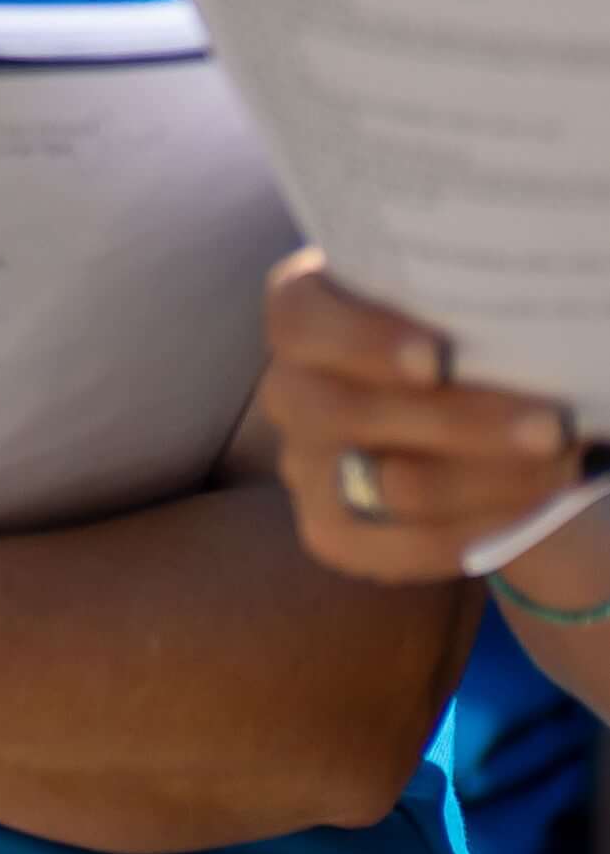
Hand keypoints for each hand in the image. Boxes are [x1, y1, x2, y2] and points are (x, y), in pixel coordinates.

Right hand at [257, 250, 590, 584]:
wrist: (467, 424)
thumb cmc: (461, 340)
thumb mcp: (452, 311)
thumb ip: (461, 311)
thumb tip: (521, 332)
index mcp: (301, 311)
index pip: (301, 323)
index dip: (361, 342)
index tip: (434, 359)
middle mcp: (290, 388)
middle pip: (350, 415)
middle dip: (459, 423)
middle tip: (551, 426)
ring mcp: (302, 464)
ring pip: (390, 485)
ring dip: (489, 478)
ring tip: (562, 466)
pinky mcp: (331, 529)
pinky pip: (403, 543)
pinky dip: (481, 526)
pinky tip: (536, 507)